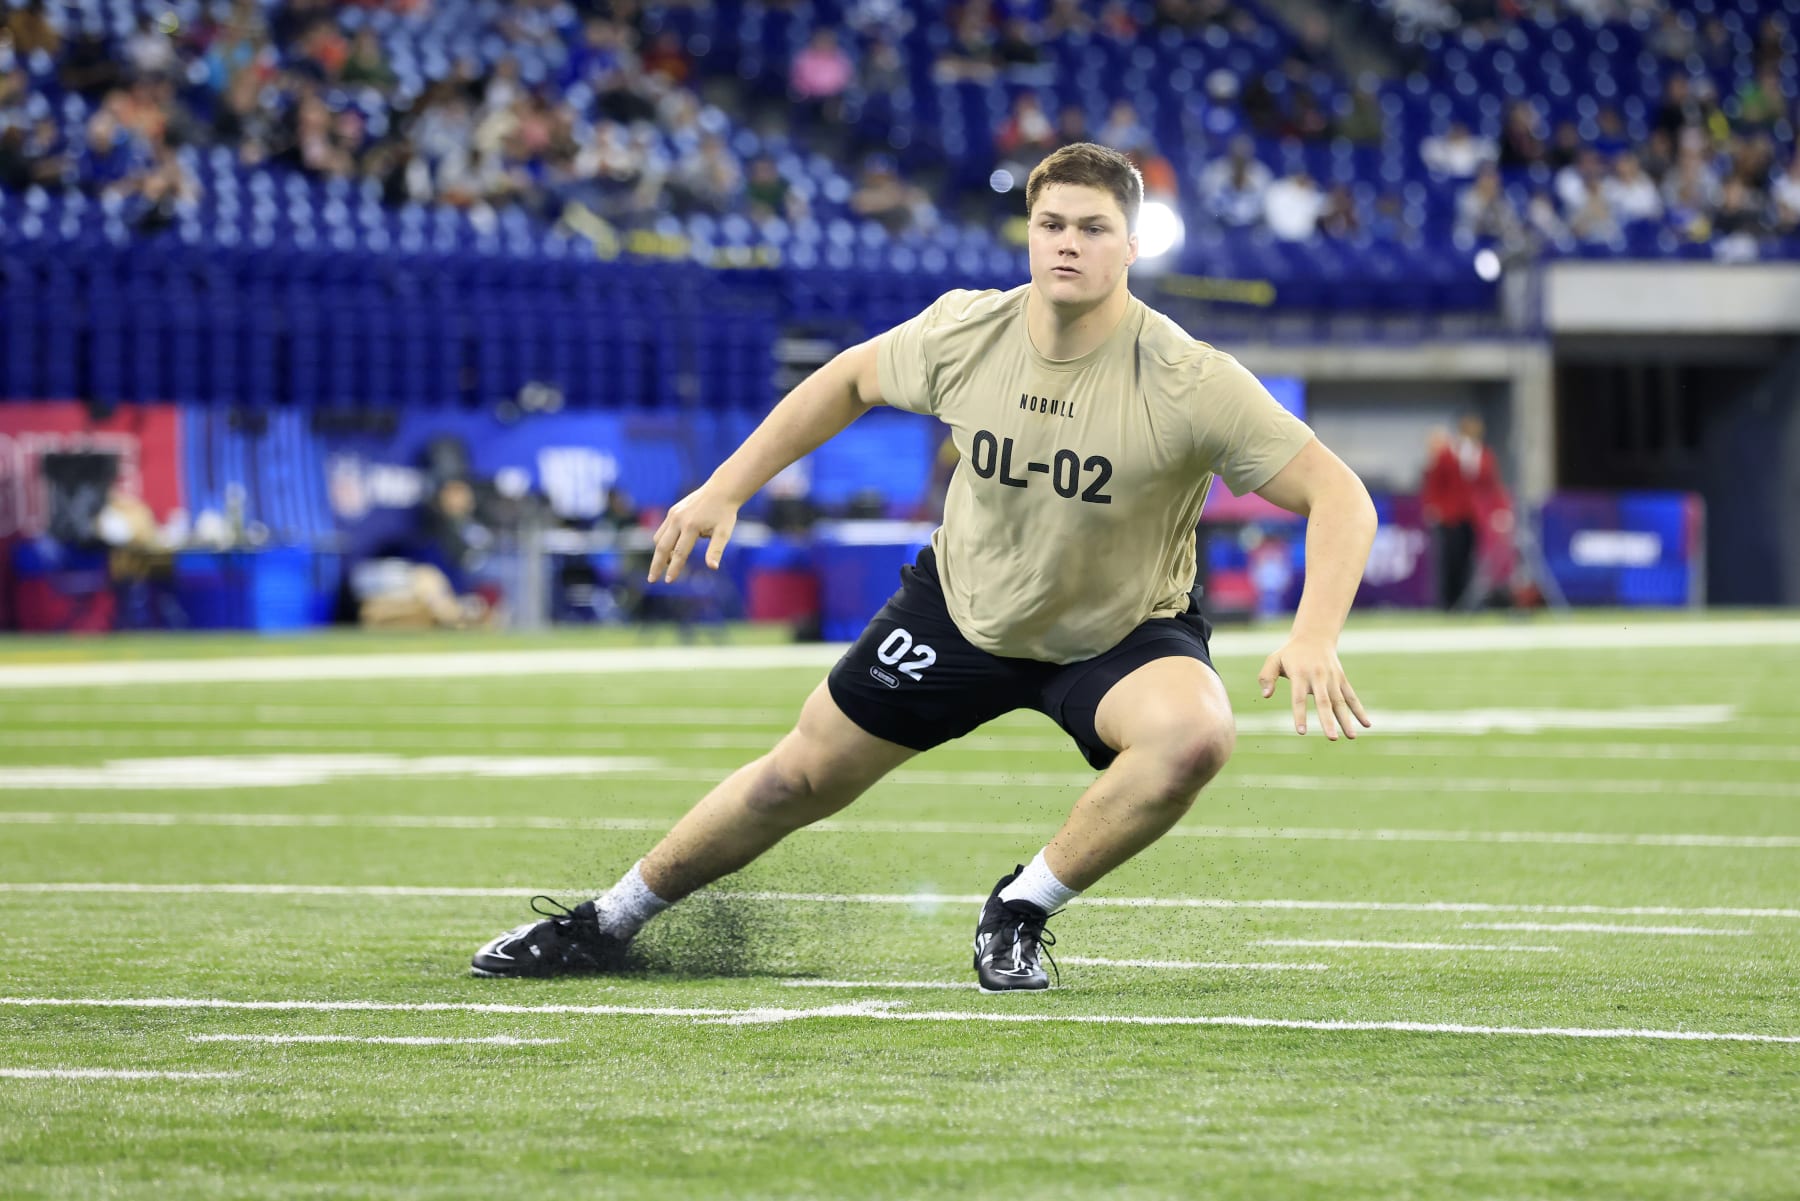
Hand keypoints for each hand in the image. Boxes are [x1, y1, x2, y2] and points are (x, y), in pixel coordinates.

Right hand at [647, 486, 738, 582]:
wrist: (721, 490)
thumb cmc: (725, 513)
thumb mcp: (724, 532)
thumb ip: (716, 550)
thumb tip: (713, 567)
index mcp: (691, 527)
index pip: (679, 553)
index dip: (673, 569)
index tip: (668, 581)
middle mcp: (678, 520)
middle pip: (662, 547)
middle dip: (656, 565)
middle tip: (651, 580)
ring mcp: (673, 515)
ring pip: (659, 538)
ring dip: (659, 554)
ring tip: (662, 567)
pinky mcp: (672, 512)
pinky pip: (662, 530)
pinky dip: (661, 542)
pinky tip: (666, 551)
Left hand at [1257, 636, 1371, 740]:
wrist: (1315, 636)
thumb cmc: (1290, 653)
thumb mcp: (1274, 660)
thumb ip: (1266, 677)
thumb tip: (1265, 696)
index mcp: (1300, 674)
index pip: (1299, 698)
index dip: (1300, 714)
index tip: (1301, 732)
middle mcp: (1318, 677)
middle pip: (1324, 702)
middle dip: (1328, 721)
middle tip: (1332, 738)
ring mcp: (1332, 678)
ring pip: (1340, 702)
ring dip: (1346, 720)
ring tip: (1351, 737)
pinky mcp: (1341, 679)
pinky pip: (1351, 697)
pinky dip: (1359, 710)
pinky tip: (1366, 724)